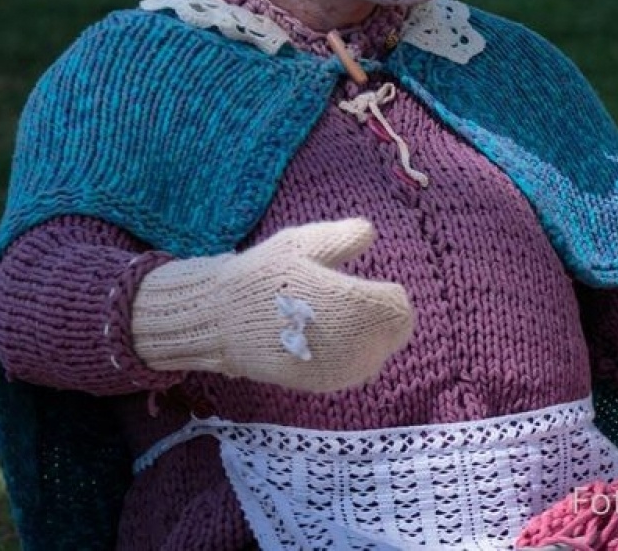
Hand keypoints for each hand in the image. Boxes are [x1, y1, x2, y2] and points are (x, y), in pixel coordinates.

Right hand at [131, 218, 412, 392]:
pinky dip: (348, 360)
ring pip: (375, 358)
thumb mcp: (303, 244)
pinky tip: (328, 343)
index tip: (369, 287)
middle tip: (358, 305)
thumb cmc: (263, 276)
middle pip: (393, 335)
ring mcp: (335, 368)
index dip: (387, 295)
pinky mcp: (317, 384)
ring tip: (341, 323)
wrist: (219, 318)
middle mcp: (352, 341)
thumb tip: (370, 233)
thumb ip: (343, 237)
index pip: (399, 308)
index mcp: (354, 304)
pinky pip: (350, 375)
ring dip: (368, 342)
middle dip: (381, 319)